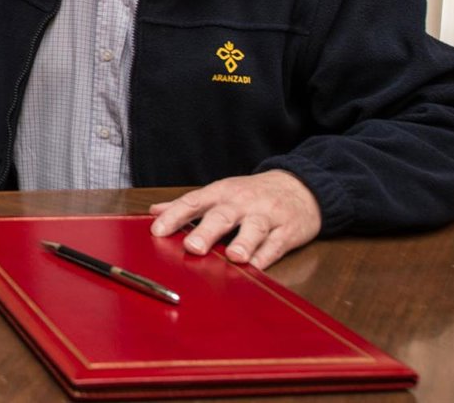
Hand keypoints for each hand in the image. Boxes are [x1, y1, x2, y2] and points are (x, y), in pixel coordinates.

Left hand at [148, 170, 321, 269]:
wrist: (300, 186)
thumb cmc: (252, 193)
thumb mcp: (220, 192)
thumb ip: (188, 204)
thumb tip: (154, 211)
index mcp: (221, 193)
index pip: (193, 202)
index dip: (174, 216)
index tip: (157, 231)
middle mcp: (242, 203)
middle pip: (222, 216)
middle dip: (207, 231)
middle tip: (192, 247)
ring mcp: (266, 216)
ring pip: (254, 229)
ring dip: (243, 243)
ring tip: (233, 256)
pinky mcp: (287, 231)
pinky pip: (276, 245)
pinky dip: (266, 257)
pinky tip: (256, 268)